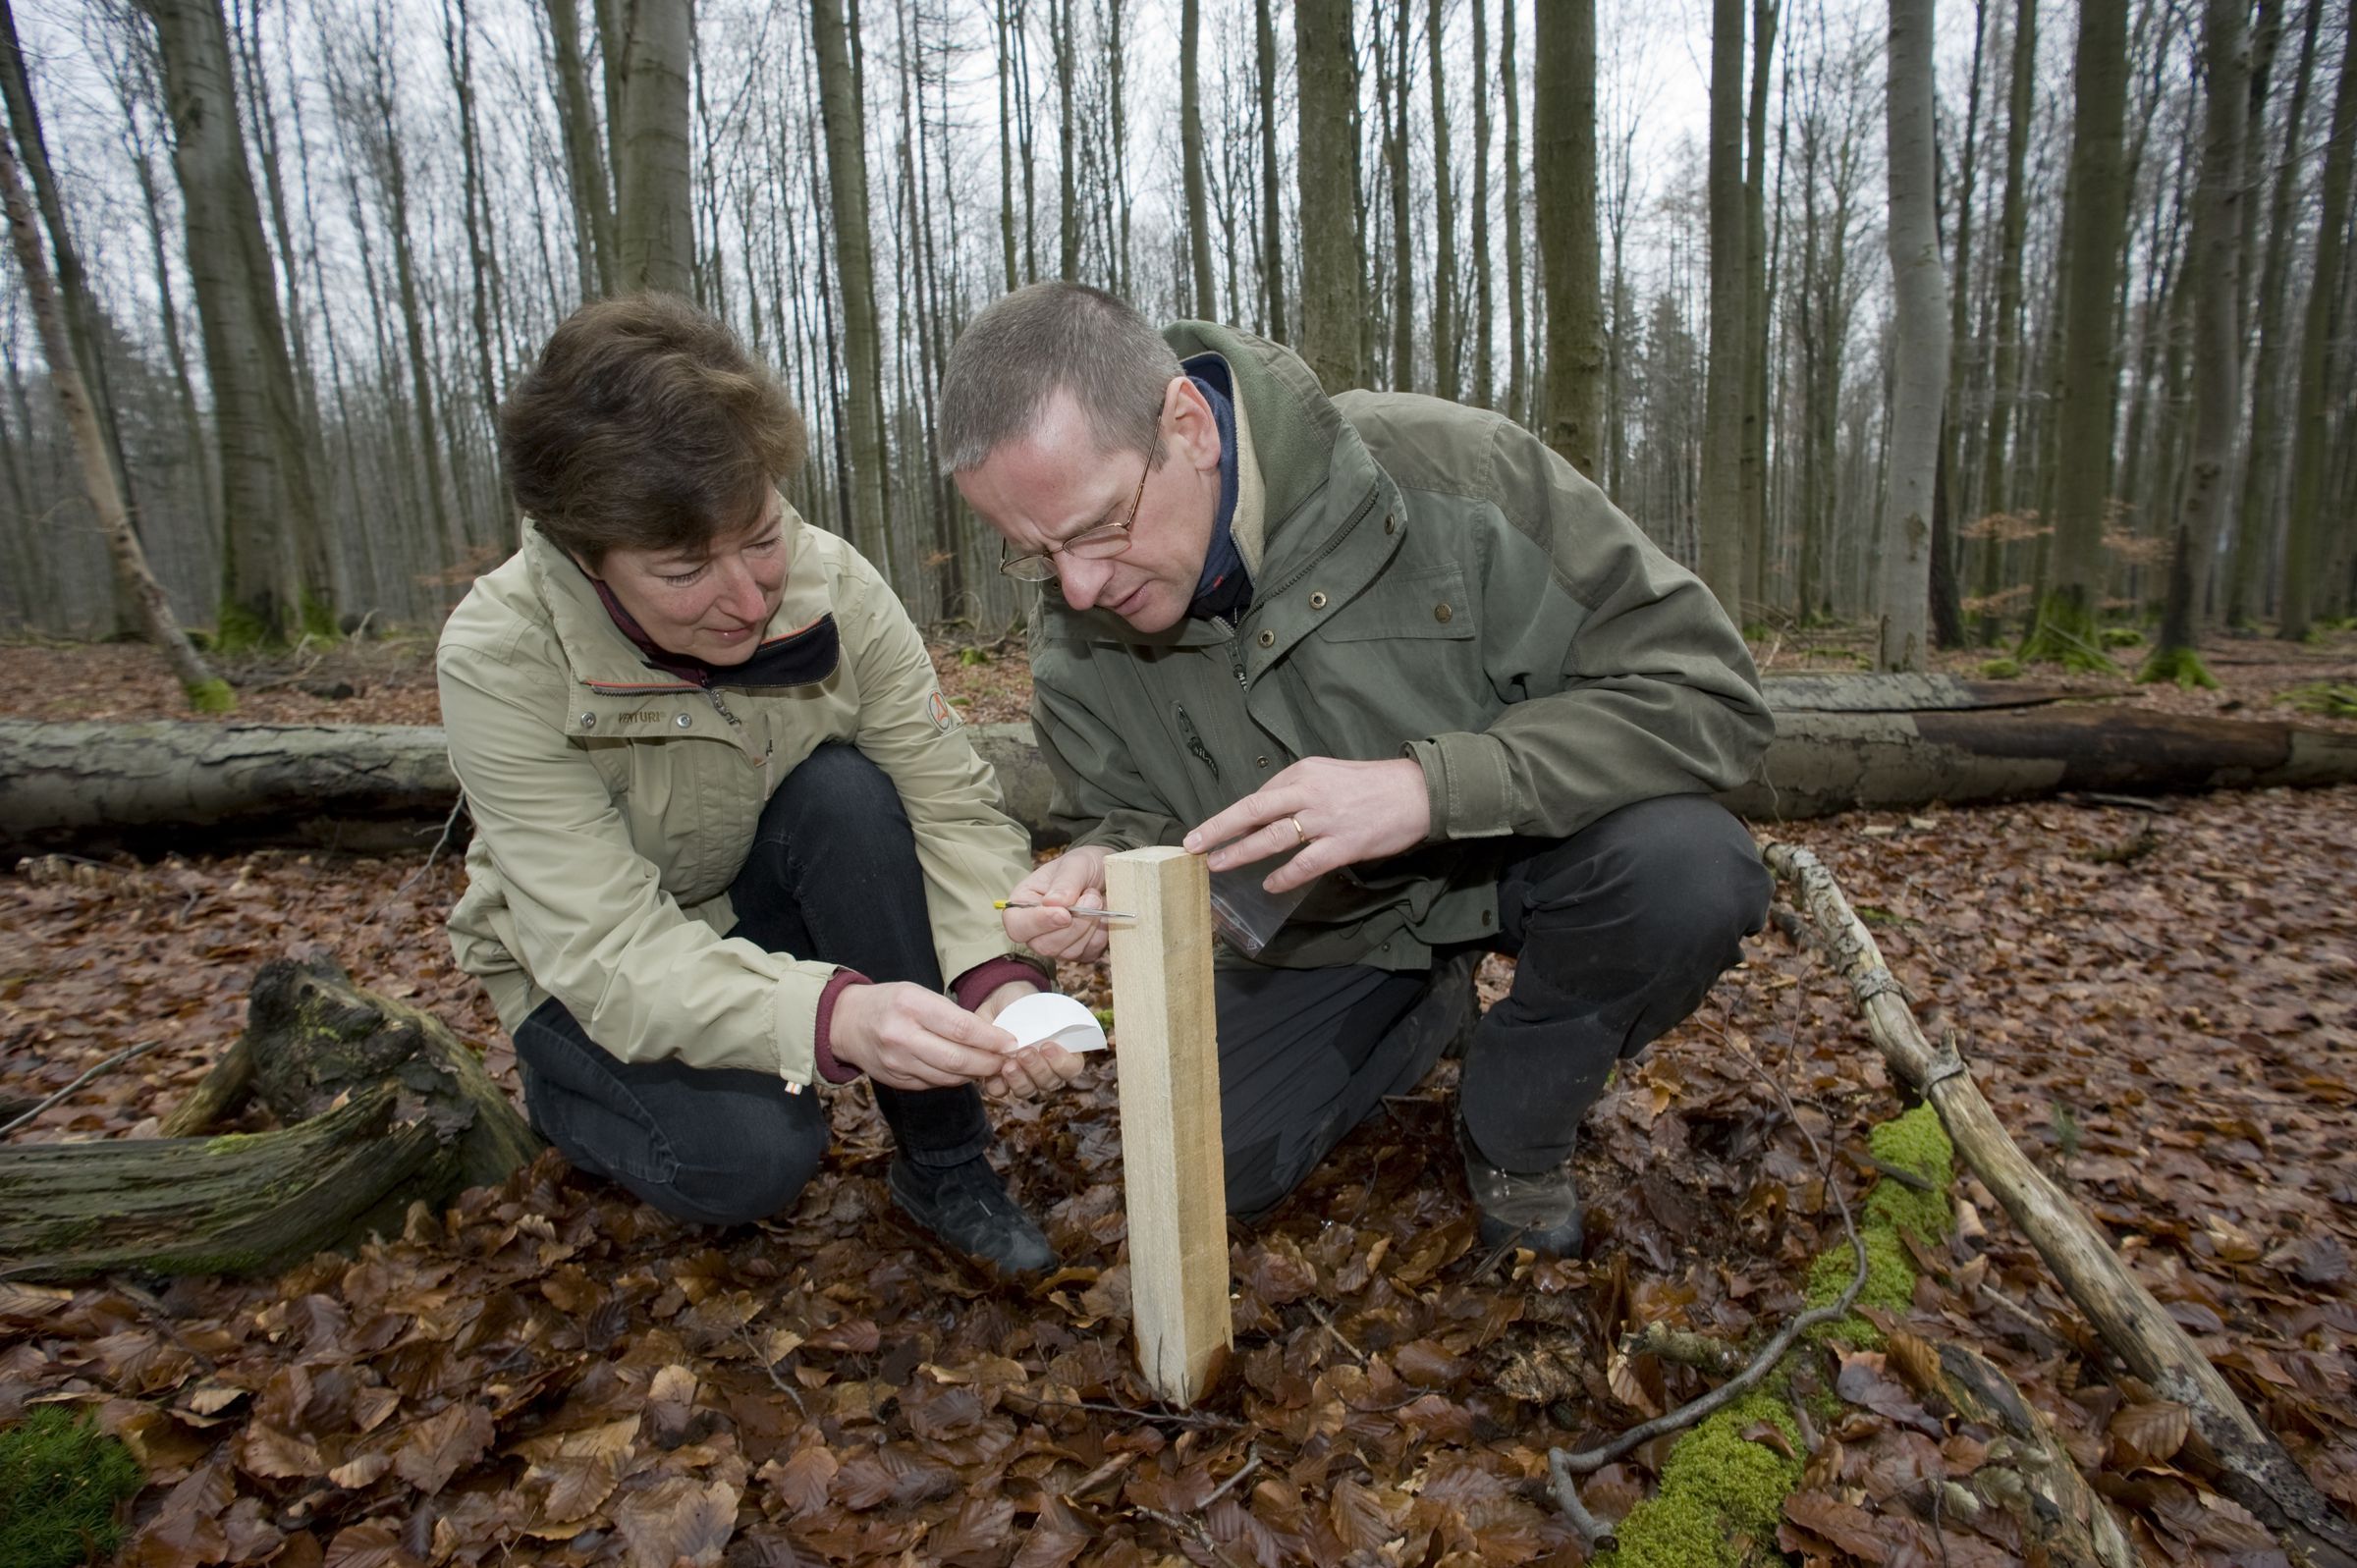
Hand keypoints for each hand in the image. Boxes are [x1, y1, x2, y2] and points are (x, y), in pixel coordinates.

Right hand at [829, 981, 1015, 1090]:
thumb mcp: (917, 992)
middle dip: (989, 1063)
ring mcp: (897, 1062)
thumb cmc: (889, 1002)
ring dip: (975, 1075)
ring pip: (947, 1077)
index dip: (991, 1039)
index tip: (1011, 1042)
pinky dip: (954, 1080)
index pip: (960, 1028)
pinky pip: (933, 1084)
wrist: (845, 1022)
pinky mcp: (895, 1080)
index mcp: (910, 1006)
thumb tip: (990, 1035)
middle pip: (956, 1059)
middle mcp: (901, 1036)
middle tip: (1008, 1060)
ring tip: (992, 1067)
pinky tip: (965, 1072)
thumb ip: (949, 1013)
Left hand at [970, 978, 1084, 1098]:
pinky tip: (994, 1070)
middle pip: (1049, 1082)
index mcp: (1063, 1052)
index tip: (1047, 1046)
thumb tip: (1040, 1032)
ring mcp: (1024, 1077)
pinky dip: (998, 1083)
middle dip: (1037, 1069)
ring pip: (1027, 1090)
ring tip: (1008, 1064)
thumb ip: (1043, 1021)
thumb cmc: (1024, 1005)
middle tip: (1025, 1053)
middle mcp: (1046, 1070)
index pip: (1072, 1068)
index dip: (1062, 1062)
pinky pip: (1000, 1090)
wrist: (998, 1004)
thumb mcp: (1036, 1006)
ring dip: (1019, 1080)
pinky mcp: (1000, 1079)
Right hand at [998, 845, 1113, 961]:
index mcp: (1023, 903)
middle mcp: (1035, 929)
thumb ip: (1064, 882)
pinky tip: (1101, 915)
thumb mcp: (1076, 864)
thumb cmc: (1083, 866)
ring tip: (1096, 899)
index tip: (1064, 913)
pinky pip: (1089, 952)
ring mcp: (1057, 944)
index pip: (1016, 926)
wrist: (1105, 874)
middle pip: (1044, 945)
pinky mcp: (1079, 953)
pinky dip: (1100, 934)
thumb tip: (1052, 903)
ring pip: (1069, 951)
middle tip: (1092, 897)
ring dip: (1089, 926)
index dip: (1038, 923)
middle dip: (1074, 925)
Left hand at [1181, 756, 1430, 894]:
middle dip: (1219, 828)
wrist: (1418, 792)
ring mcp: (1326, 819)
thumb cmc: (1372, 785)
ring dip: (1241, 851)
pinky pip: (1306, 863)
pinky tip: (1269, 885)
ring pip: (1273, 836)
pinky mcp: (1344, 844)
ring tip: (1218, 864)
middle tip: (1192, 845)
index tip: (1207, 831)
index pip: (1259, 795)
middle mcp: (1309, 792)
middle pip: (1253, 809)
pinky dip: (1284, 875)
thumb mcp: (1329, 775)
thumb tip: (1268, 815)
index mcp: (1303, 772)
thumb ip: (1298, 791)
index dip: (1230, 816)